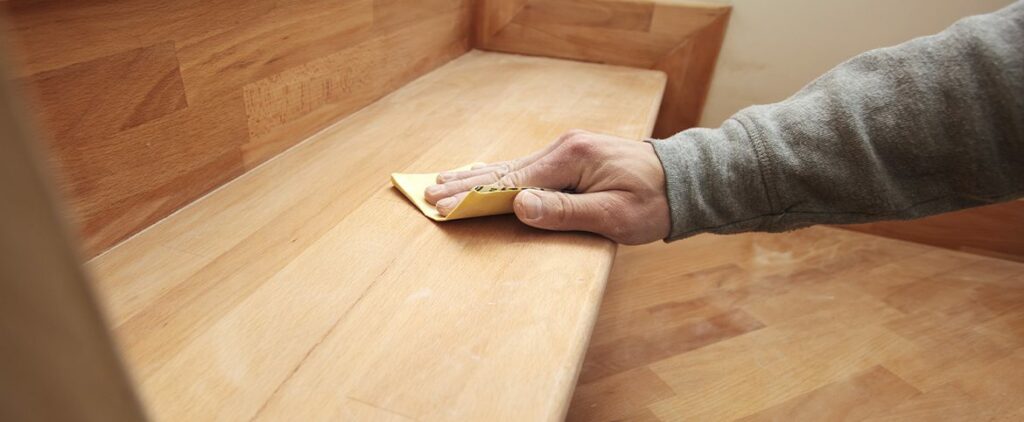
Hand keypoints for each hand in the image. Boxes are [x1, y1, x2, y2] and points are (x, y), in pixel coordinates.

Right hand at [424, 130, 670, 243]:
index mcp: (571, 158)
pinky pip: (526, 168)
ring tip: (442, 182)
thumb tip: (519, 206)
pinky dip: (498, 174)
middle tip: (428, 195)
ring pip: (511, 168)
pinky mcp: (570, 158)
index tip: (444, 207)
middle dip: (464, 185)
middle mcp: (563, 148)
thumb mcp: (613, 214)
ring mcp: (566, 151)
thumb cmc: (653, 202)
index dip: (475, 198)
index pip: (511, 182)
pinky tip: (480, 175)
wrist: (683, 180)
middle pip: (504, 171)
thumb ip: (564, 211)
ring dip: (475, 178)